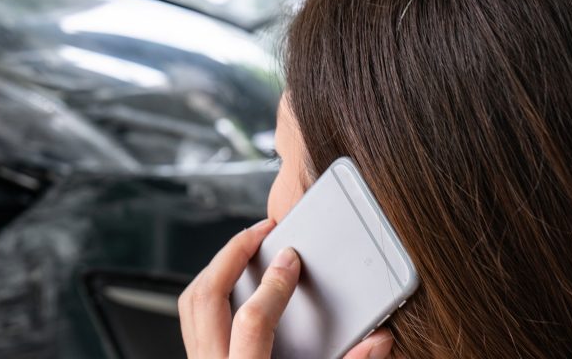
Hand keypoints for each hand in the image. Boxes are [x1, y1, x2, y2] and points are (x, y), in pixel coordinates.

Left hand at [178, 218, 395, 358]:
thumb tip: (381, 340)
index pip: (252, 322)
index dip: (274, 286)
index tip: (293, 259)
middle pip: (206, 297)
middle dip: (232, 256)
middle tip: (263, 232)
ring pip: (190, 304)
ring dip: (215, 268)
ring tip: (246, 247)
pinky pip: (191, 318)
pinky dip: (210, 291)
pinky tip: (235, 285)